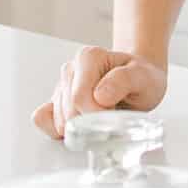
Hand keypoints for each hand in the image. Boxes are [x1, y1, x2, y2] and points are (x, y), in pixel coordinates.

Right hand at [30, 46, 167, 139]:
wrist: (139, 82)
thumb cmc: (141, 78)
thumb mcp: (145, 77)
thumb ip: (124, 81)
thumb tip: (100, 96)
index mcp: (89, 57)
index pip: (79, 97)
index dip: (98, 114)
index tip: (115, 114)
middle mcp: (71, 70)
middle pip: (69, 111)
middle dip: (91, 123)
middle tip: (112, 116)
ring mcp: (61, 87)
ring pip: (59, 119)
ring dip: (82, 127)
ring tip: (102, 116)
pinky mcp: (55, 103)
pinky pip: (43, 119)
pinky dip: (59, 130)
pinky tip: (82, 126)